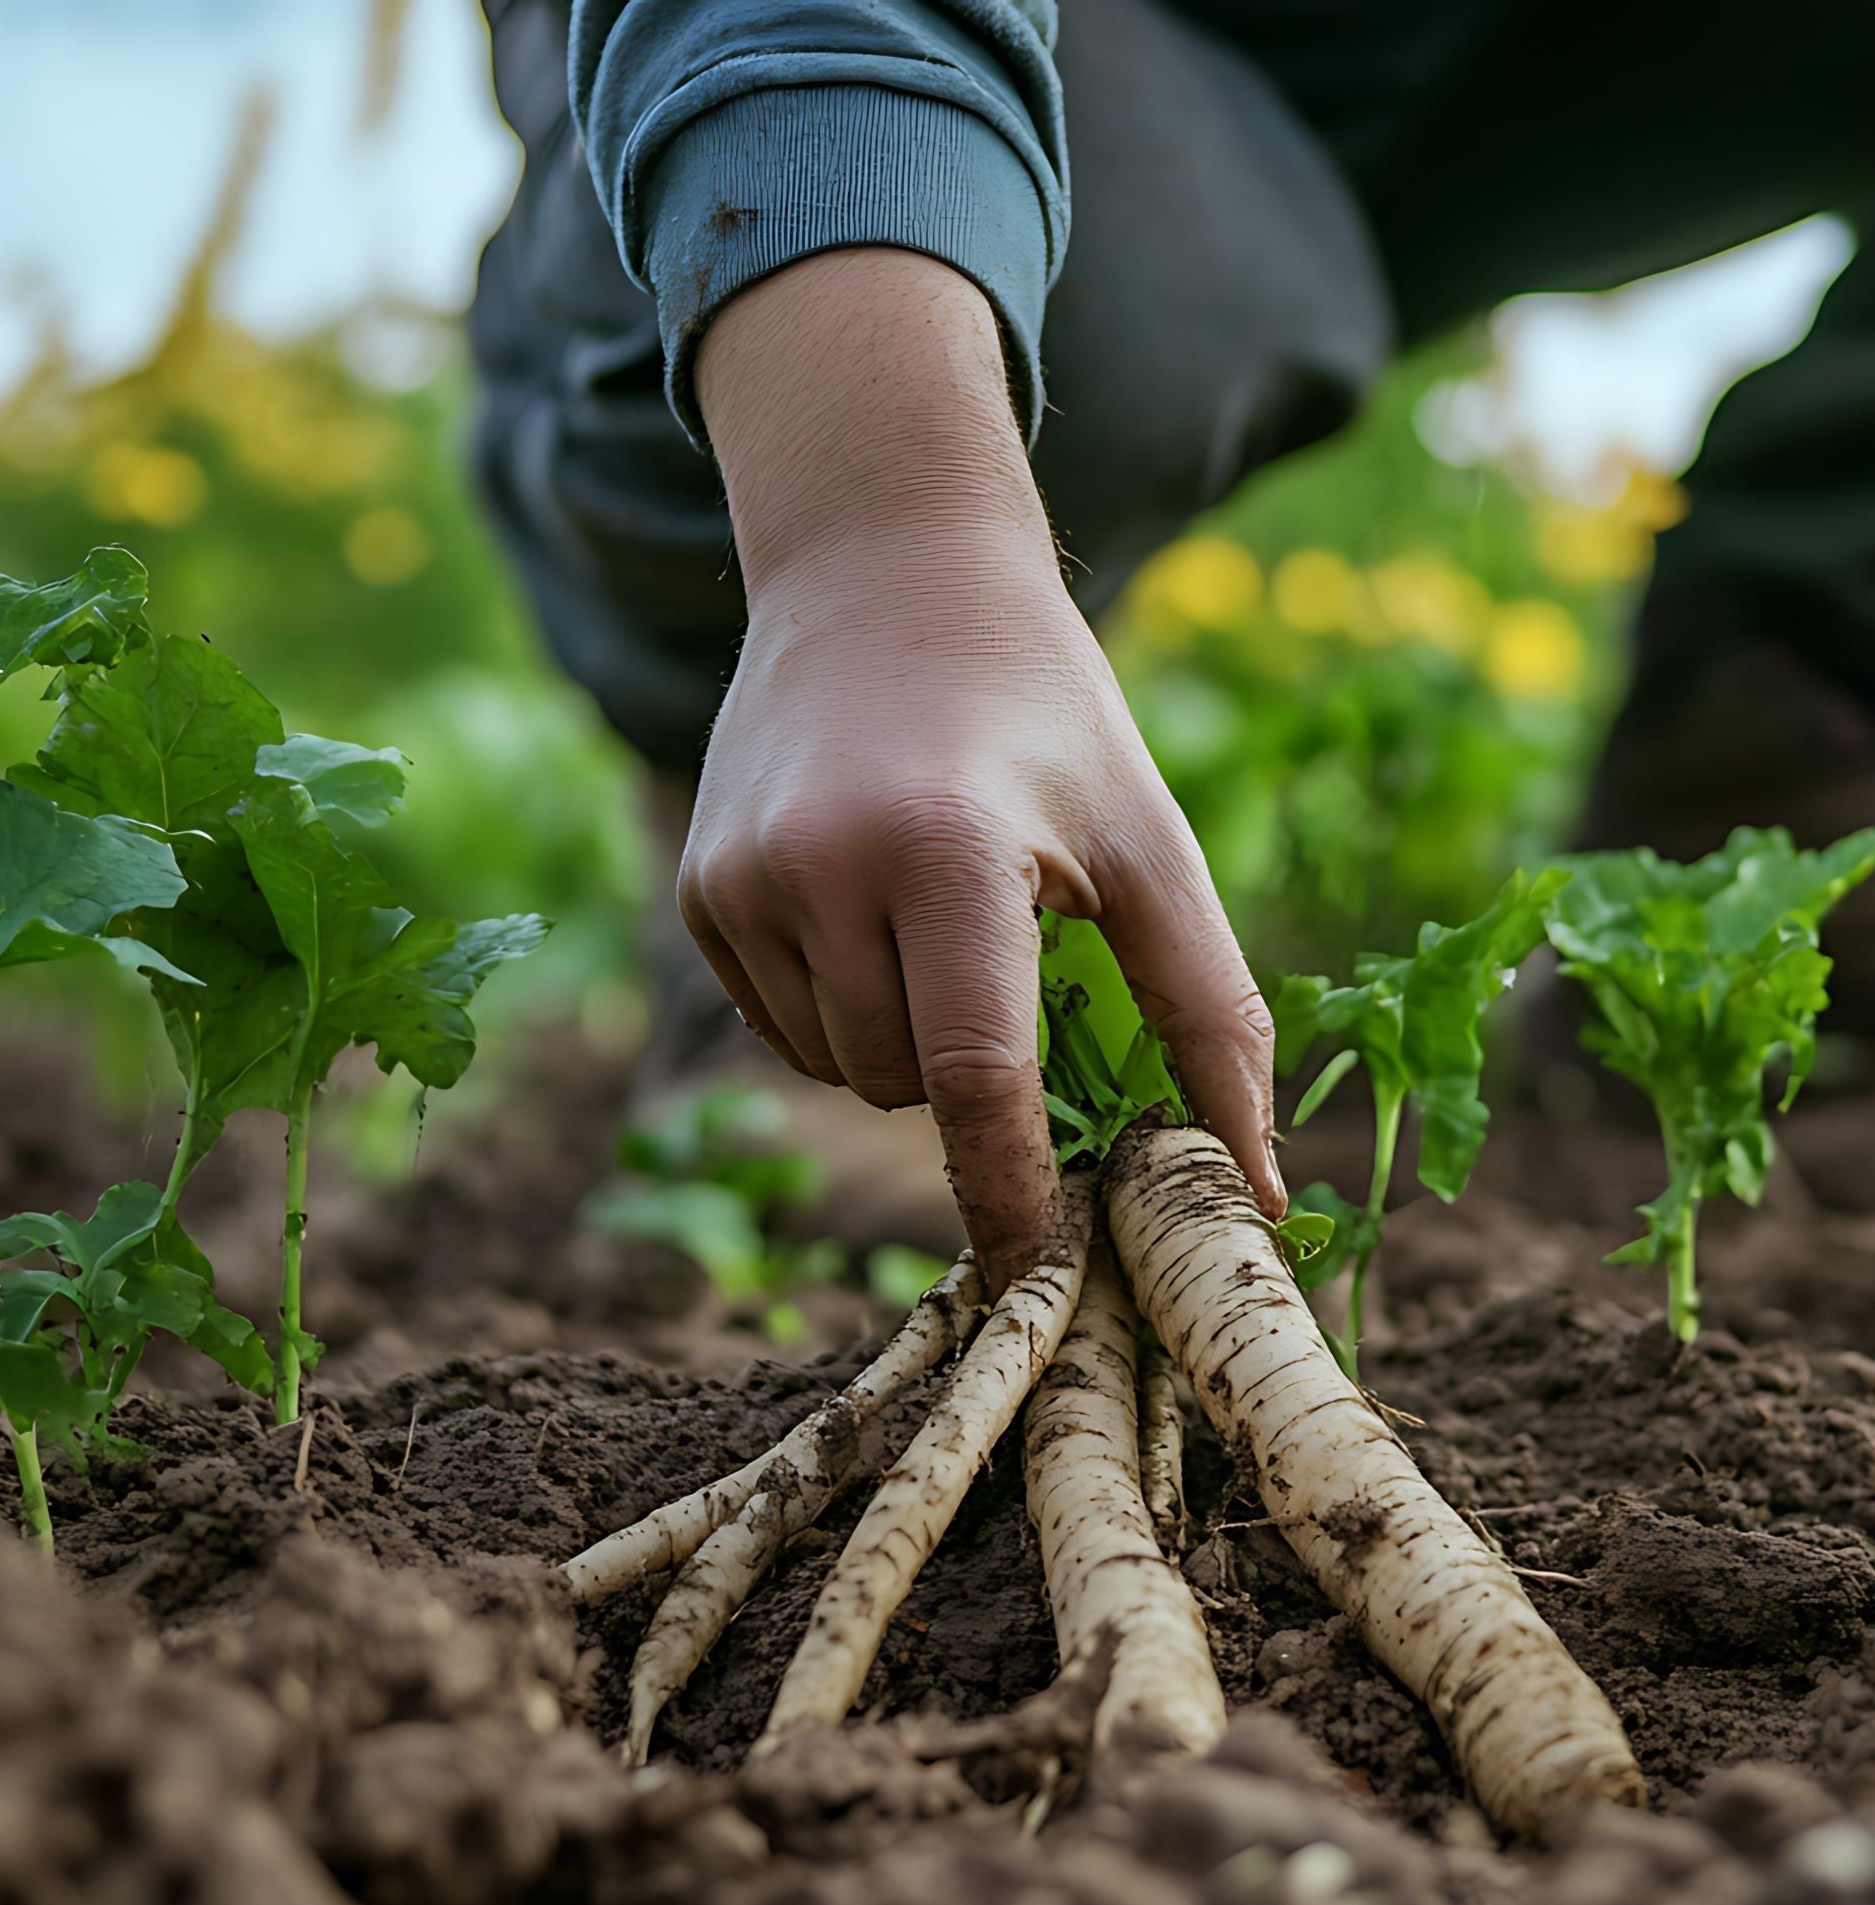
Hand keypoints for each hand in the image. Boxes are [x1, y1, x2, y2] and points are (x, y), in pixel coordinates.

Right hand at [685, 251, 1281, 1290]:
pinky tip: (870, 907)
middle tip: (1014, 963)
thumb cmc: (1045, 714)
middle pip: (907, 1084)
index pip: (974, 1081)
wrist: (882, 574)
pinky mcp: (696, 889)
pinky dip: (841, 1006)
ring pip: (840, 1065)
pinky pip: (781, 1023)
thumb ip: (1211, 1015)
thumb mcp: (1148, 840)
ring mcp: (739, 881)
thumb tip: (1260, 1191)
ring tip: (941, 915)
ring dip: (905, 1041)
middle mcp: (817, 867)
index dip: (1014, 1194)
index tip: (1044, 1278)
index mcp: (943, 850)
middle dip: (975, 1073)